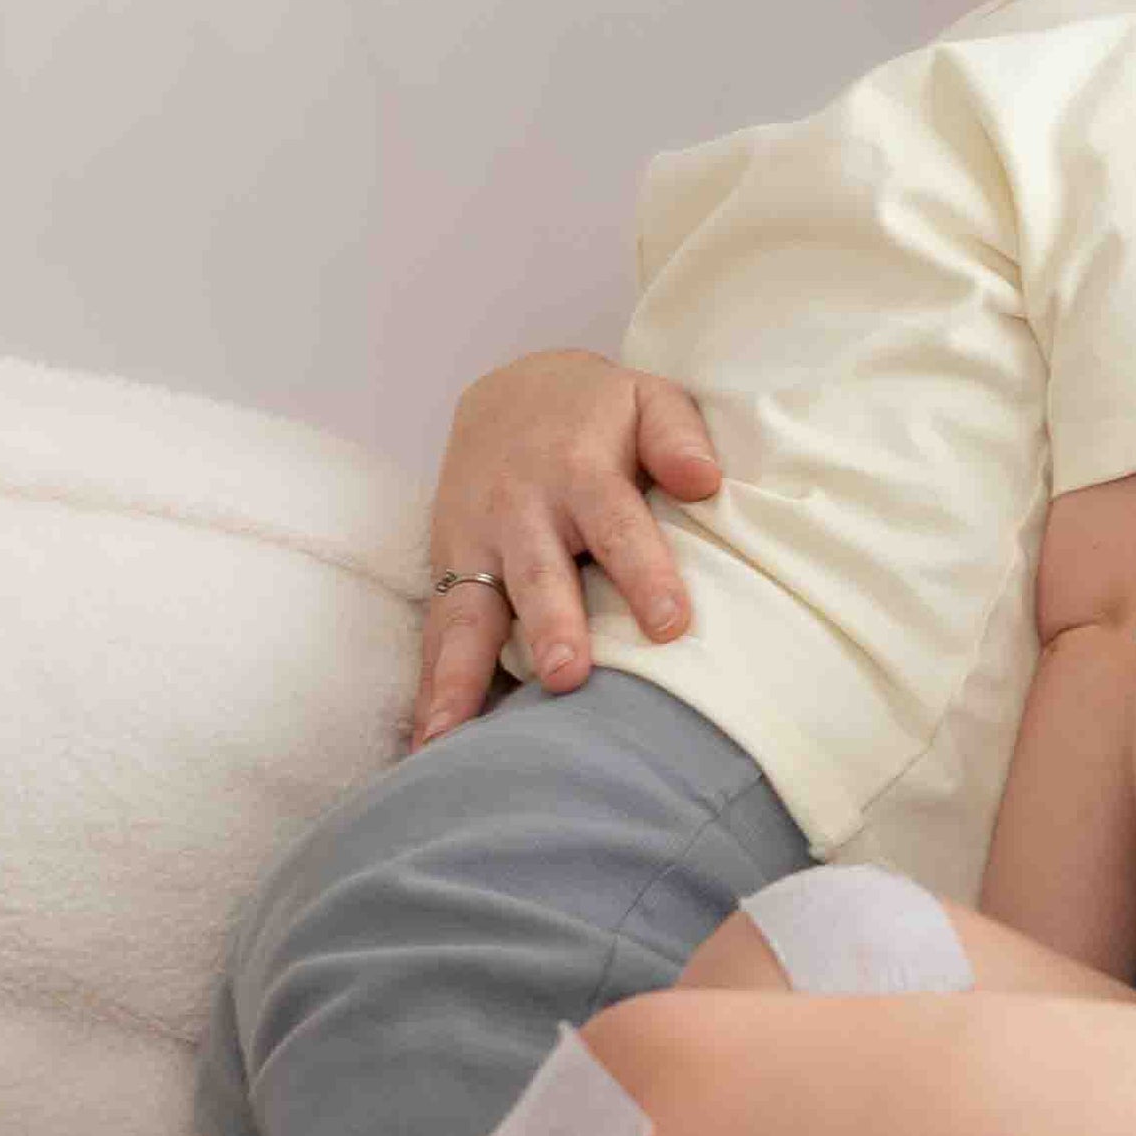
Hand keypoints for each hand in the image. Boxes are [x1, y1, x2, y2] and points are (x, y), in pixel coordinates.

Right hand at [411, 353, 725, 743]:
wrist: (509, 393)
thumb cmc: (597, 413)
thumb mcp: (646, 397)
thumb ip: (677, 435)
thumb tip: (706, 477)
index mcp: (581, 471)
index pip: (618, 525)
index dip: (644, 573)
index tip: (672, 625)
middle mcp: (521, 511)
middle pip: (538, 574)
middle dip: (551, 626)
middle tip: (566, 676)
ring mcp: (475, 544)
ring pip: (468, 612)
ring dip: (463, 672)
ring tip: (454, 733)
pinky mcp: (447, 570)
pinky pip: (437, 632)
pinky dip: (431, 685)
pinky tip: (429, 742)